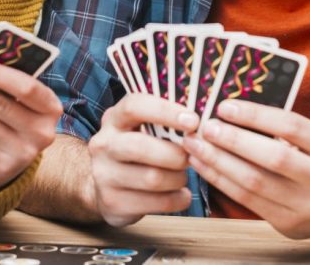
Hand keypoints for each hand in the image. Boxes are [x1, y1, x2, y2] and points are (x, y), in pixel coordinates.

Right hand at [87, 94, 199, 226]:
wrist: (104, 185)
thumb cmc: (136, 150)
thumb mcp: (140, 129)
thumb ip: (164, 123)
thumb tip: (205, 124)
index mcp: (113, 119)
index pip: (134, 107)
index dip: (165, 111)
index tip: (193, 121)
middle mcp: (104, 144)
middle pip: (142, 147)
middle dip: (175, 154)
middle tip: (190, 157)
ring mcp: (104, 175)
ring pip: (152, 178)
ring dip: (178, 178)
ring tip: (184, 177)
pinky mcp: (112, 202)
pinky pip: (155, 203)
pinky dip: (177, 200)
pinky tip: (182, 195)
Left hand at [183, 100, 309, 238]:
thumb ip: (282, 126)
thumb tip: (231, 109)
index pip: (292, 126)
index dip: (256, 115)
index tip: (225, 106)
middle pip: (273, 157)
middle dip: (234, 140)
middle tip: (205, 127)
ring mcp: (308, 206)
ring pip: (255, 181)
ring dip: (219, 161)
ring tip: (196, 145)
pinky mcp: (288, 224)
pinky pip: (247, 199)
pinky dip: (220, 180)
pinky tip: (204, 164)